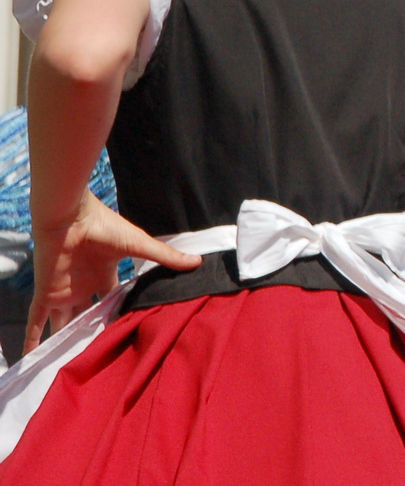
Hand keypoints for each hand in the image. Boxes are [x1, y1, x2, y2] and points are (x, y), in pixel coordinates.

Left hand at [26, 190, 200, 352]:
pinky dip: (33, 338)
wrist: (71, 218)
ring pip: (63, 321)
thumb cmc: (105, 227)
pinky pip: (37, 320)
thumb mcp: (139, 245)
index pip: (111, 299)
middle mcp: (84, 285)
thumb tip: (197, 262)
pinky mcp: (47, 294)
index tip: (126, 332)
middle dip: (91, 331)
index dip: (117, 314)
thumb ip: (165, 257)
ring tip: (68, 364)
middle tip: (99, 354)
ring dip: (64, 339)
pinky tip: (30, 357)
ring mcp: (64, 291)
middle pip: (86, 314)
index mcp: (105, 273)